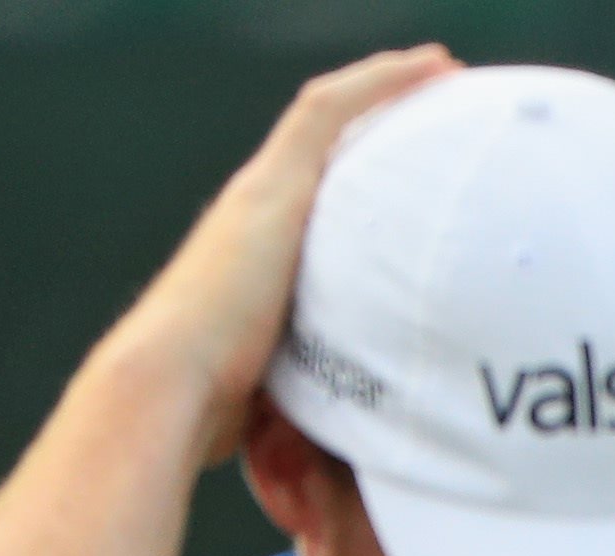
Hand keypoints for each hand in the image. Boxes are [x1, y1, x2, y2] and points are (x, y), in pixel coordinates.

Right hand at [111, 46, 454, 464]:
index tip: (413, 150)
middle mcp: (256, 208)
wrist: (170, 385)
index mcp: (259, 251)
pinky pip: (332, 112)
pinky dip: (380, 84)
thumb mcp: (287, 385)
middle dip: (381, 108)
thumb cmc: (218, 409)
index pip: (317, 187)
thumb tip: (368, 428)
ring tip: (444, 70)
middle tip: (439, 91)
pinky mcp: (274, 188)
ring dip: (388, 84)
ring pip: (331, 111)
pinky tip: (429, 68)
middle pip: (326, 138)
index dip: (363, 158)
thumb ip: (321, 382)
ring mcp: (262, 193)